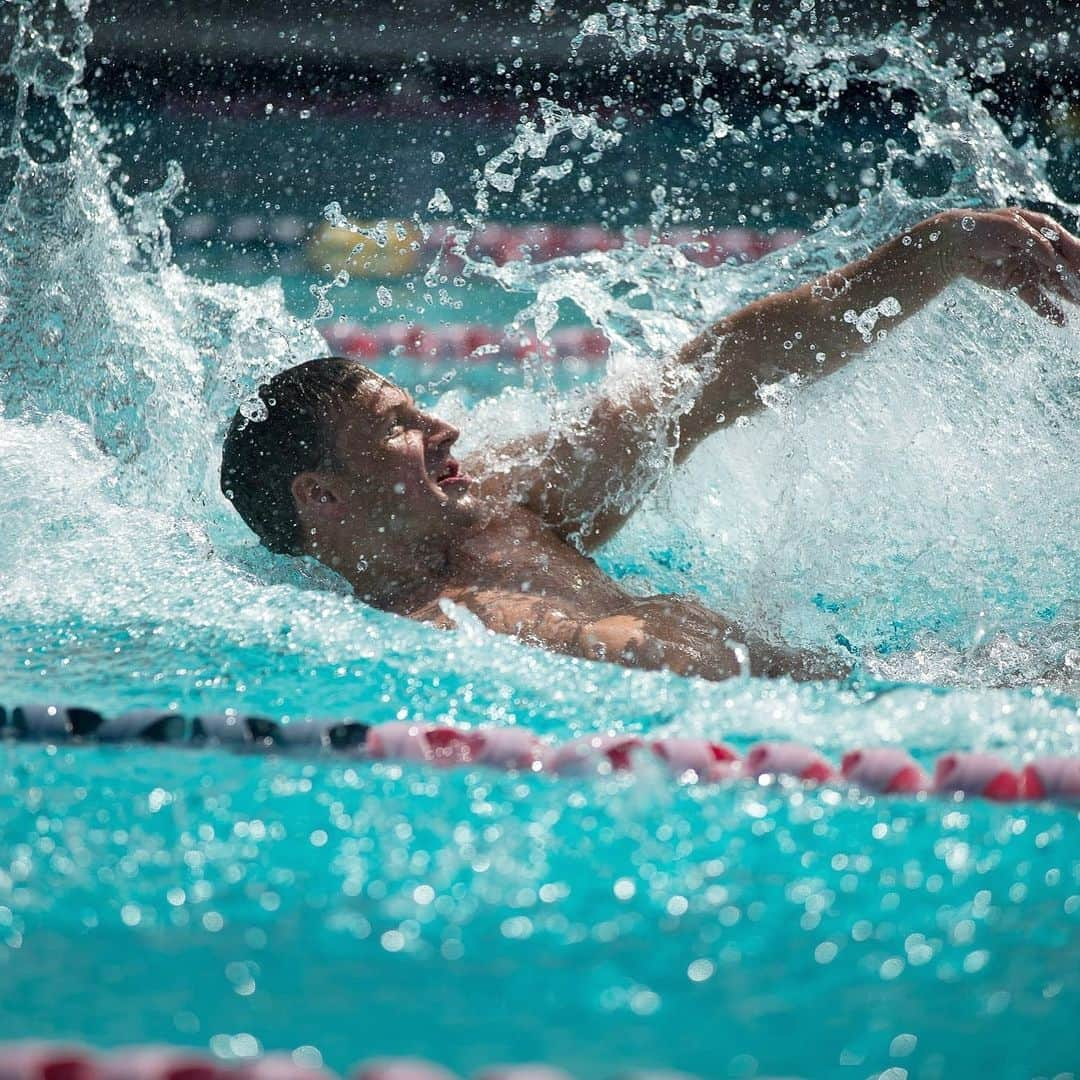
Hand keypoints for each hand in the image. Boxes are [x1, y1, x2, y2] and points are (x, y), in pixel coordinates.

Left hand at [926, 208, 1079, 324]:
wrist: (954, 244)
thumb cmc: (983, 228)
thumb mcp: (1012, 228)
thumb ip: (1035, 243)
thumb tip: (1055, 260)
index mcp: (1044, 229)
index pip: (1069, 246)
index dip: (1079, 258)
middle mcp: (1041, 249)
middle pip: (1066, 267)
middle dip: (1078, 280)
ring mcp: (1030, 267)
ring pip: (1055, 284)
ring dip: (1070, 295)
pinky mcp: (1016, 283)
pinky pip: (1036, 298)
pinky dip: (1047, 309)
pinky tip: (1060, 321)